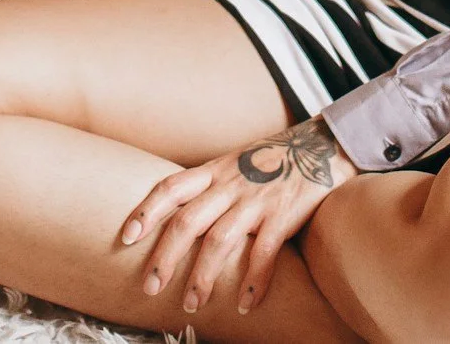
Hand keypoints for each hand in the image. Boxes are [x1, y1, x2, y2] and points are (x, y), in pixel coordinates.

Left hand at [120, 114, 353, 316]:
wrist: (322, 145)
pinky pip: (264, 252)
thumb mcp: (233, 163)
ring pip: (220, 241)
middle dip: (165, 257)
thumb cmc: (272, 161)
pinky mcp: (283, 214)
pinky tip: (246, 305)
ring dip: (203, 276)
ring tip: (193, 304)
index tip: (126, 238)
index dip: (146, 212)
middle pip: (187, 221)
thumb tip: (175, 215)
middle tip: (150, 288)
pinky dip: (254, 281)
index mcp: (214, 170)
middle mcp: (230, 184)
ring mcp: (256, 199)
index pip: (170, 188)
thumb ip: (209, 185)